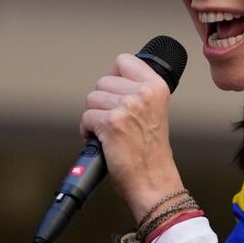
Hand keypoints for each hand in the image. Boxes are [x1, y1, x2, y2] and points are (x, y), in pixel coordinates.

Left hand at [80, 53, 185, 220]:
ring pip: (92, 99)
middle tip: (115, 122)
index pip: (124, 61)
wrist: (153, 182)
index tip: (116, 93)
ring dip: (94, 117)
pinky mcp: (111, 123)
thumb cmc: (150, 152)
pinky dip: (88, 131)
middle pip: (103, 81)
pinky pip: (86, 118)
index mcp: (157, 87)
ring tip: (109, 133)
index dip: (114, 77)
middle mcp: (144, 93)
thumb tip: (110, 81)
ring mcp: (127, 106)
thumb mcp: (154, 112)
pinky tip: (102, 142)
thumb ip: (138, 92)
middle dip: (102, 102)